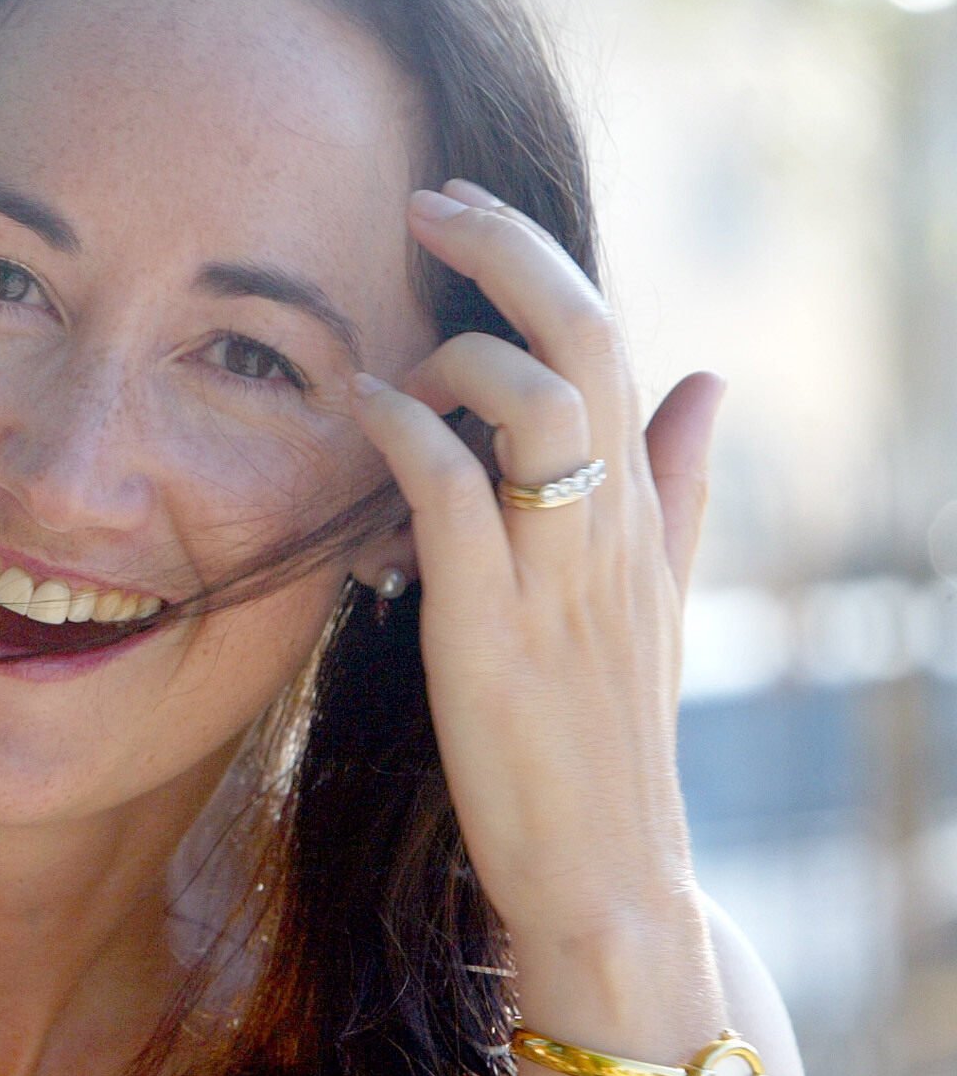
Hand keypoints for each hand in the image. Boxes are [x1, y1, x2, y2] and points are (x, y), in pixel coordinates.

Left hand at [344, 179, 726, 952]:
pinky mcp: (495, 633)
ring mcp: (558, 576)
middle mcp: (612, 523)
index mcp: (639, 506)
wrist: (608, 873)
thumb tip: (714, 382)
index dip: (537, 257)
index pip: (610, 337)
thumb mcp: (655, 596)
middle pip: (586, 334)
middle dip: (506, 249)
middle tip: (426, 202)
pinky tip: (361, 410)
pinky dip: (405, 434)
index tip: (463, 209)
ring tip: (387, 375)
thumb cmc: (609, 732)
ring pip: (540, 400)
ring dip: (454, 354)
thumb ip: (680, 487)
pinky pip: (459, 496)